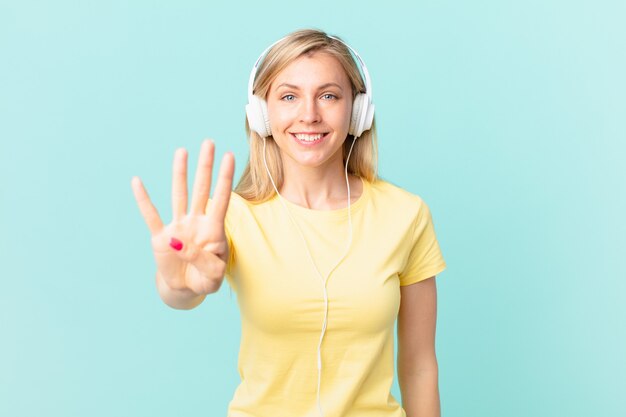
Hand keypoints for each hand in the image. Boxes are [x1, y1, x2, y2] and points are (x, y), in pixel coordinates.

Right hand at [131, 139, 234, 294]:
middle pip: (201, 188)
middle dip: (205, 166)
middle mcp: (196, 222)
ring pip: (179, 195)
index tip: (230, 156)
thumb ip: (203, 260)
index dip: (225, 178)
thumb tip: (178, 242)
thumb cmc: (205, 279)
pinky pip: (150, 215)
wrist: (186, 289)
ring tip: (182, 151)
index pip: (221, 199)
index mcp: (214, 230)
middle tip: (209, 142)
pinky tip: (137, 182)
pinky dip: (143, 200)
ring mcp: (178, 227)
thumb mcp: (213, 276)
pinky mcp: (160, 237)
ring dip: (180, 173)